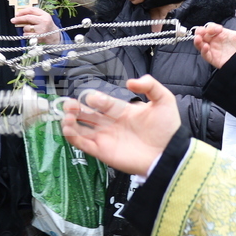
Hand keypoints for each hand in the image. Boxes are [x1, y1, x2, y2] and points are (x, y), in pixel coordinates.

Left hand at [12, 7, 60, 45]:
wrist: (54, 37)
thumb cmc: (46, 26)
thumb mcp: (43, 17)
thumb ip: (34, 14)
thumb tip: (20, 14)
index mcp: (45, 15)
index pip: (32, 10)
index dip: (23, 11)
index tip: (17, 13)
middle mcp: (44, 21)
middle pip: (28, 18)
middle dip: (19, 19)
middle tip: (12, 20)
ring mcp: (41, 30)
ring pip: (26, 27)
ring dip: (25, 29)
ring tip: (29, 30)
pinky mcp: (39, 37)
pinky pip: (27, 35)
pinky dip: (26, 34)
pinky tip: (30, 34)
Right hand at [62, 75, 180, 175]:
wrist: (169, 153)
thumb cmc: (168, 129)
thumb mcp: (164, 101)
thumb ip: (150, 85)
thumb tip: (130, 81)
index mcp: (122, 111)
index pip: (104, 103)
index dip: (96, 99)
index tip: (91, 98)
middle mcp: (111, 124)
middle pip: (88, 114)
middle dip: (77, 108)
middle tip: (69, 104)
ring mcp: (105, 138)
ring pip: (82, 129)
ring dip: (71, 122)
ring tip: (66, 115)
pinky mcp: (102, 152)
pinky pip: (83, 144)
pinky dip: (72, 137)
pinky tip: (67, 128)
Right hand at [194, 3, 235, 68]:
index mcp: (223, 34)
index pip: (212, 28)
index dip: (212, 27)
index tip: (218, 29)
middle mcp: (217, 42)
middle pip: (204, 35)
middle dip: (201, 32)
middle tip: (201, 31)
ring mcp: (215, 50)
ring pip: (201, 44)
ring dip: (198, 40)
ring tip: (199, 38)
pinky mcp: (214, 59)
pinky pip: (205, 55)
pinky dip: (203, 51)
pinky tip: (205, 46)